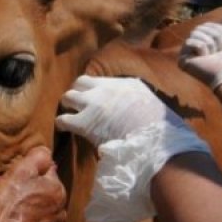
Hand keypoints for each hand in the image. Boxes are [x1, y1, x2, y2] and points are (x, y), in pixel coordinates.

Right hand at [0, 146, 66, 221]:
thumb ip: (36, 157)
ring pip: (42, 207)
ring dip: (30, 206)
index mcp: (58, 189)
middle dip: (31, 189)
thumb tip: (46, 151)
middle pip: (45, 189)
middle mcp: (62, 207)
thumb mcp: (20, 173)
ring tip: (12, 210)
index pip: (46, 170)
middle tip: (11, 193)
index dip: (29, 172)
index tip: (16, 178)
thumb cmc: (9, 207)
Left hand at [55, 75, 187, 147]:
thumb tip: (144, 111)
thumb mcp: (154, 106)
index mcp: (127, 84)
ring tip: (70, 115)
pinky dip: (62, 123)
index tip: (96, 98)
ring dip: (69, 106)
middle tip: (78, 105)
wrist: (153, 140)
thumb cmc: (160, 129)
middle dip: (78, 92)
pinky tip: (64, 129)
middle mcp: (107, 88)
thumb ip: (143, 103)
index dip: (96, 90)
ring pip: (68, 96)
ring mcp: (93, 103)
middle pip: (81, 82)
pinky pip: (63, 119)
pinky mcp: (84, 122)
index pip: (104, 80)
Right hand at [179, 12, 221, 89]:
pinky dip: (201, 47)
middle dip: (216, 35)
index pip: (209, 25)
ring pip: (196, 32)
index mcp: (212, 42)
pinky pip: (189, 41)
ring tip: (214, 55)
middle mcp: (200, 47)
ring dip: (210, 42)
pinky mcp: (184, 59)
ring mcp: (191, 53)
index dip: (221, 30)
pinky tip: (206, 58)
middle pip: (202, 26)